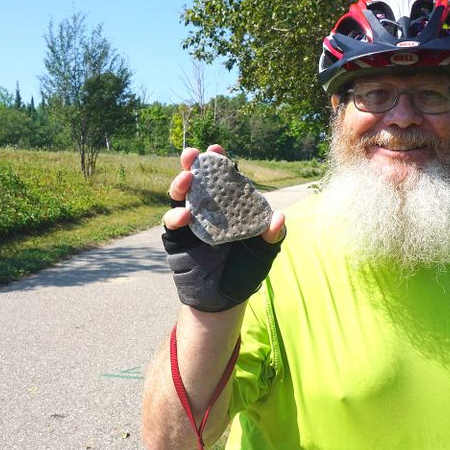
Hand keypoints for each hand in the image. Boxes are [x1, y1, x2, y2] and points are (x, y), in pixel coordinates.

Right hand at [163, 145, 285, 312]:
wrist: (225, 299)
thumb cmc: (247, 271)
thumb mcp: (265, 253)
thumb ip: (272, 235)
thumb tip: (278, 218)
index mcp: (229, 205)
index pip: (223, 178)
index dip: (218, 162)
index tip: (216, 149)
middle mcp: (208, 209)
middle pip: (197, 181)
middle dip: (192, 165)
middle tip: (191, 155)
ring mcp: (190, 222)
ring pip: (179, 196)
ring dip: (180, 185)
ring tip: (186, 179)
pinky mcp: (176, 239)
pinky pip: (171, 223)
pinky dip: (175, 216)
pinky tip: (184, 214)